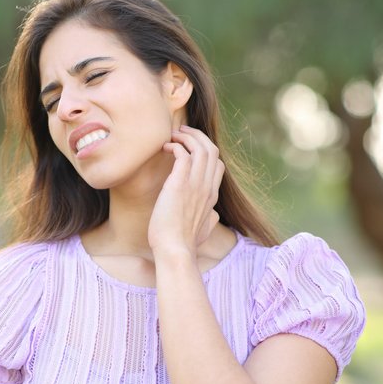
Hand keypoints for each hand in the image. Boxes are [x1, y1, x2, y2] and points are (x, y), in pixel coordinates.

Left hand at [148, 125, 224, 263]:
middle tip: (180, 132)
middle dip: (197, 136)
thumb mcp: (204, 231)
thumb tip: (214, 217)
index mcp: (212, 196)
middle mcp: (207, 187)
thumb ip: (211, 220)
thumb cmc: (183, 244)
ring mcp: (196, 185)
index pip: (218, 164)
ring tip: (172, 136)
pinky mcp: (180, 185)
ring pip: (200, 148)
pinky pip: (183, 154)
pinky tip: (165, 148)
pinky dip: (175, 146)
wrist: (175, 251)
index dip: (205, 151)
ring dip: (186, 137)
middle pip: (212, 150)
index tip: (189, 148)